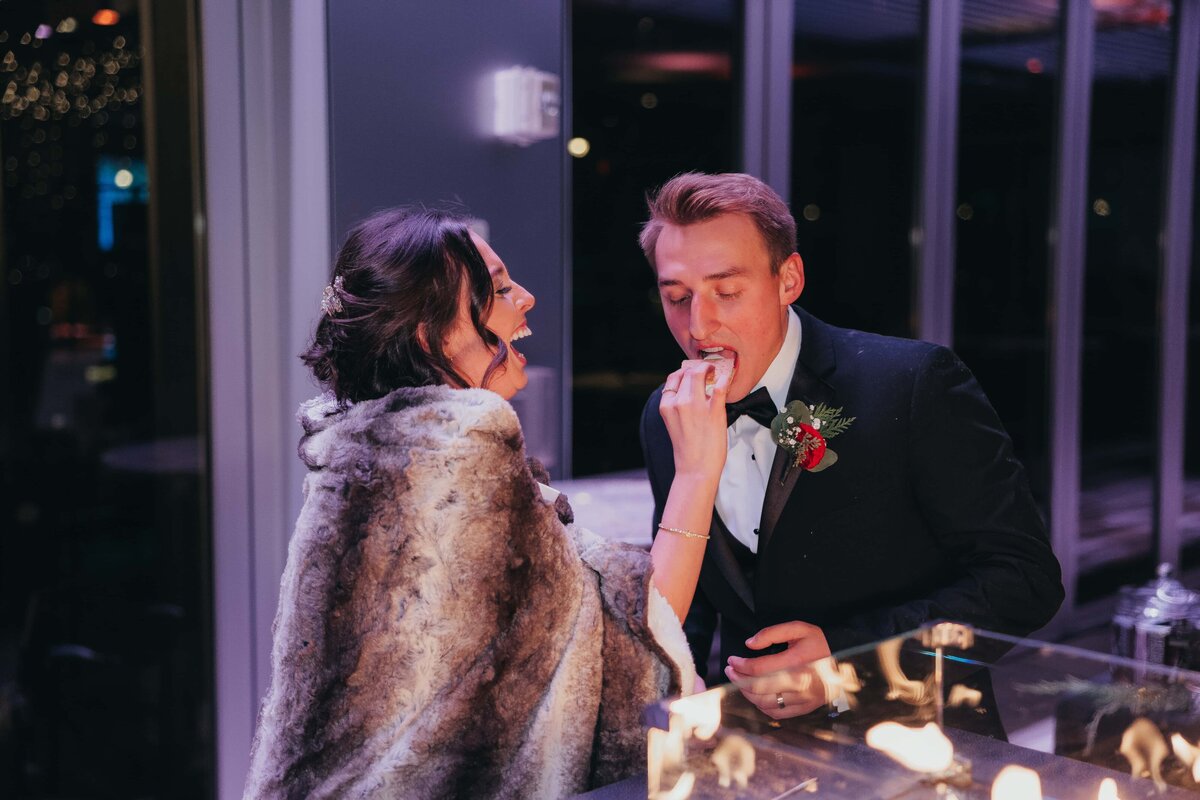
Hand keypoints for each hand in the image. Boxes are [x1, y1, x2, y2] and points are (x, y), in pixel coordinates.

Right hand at [659, 361, 729, 480]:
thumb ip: (678, 406)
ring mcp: (696, 406)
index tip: (692, 372)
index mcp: (666, 406)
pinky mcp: (714, 411)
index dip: (684, 371)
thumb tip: (690, 390)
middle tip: (708, 369)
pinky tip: (726, 379)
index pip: (673, 378)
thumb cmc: (687, 450)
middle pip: (687, 372)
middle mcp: (678, 403)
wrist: (695, 469)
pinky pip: (720, 386)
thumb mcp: (673, 424)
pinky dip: (724, 378)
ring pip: (700, 372)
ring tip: (716, 372)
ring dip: (710, 368)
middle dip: (699, 367)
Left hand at [724, 620, 832, 719]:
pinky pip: (776, 713)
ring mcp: (802, 699)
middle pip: (758, 688)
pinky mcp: (804, 708)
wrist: (846, 663)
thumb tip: (749, 644)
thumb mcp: (800, 629)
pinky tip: (755, 695)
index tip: (732, 660)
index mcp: (797, 663)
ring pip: (764, 702)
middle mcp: (800, 685)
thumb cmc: (820, 644)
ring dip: (746, 693)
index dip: (740, 665)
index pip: (758, 668)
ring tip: (739, 682)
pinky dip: (761, 706)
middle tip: (730, 671)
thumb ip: (772, 633)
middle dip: (738, 679)